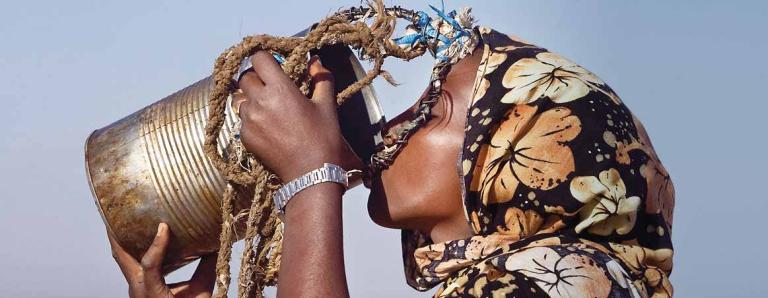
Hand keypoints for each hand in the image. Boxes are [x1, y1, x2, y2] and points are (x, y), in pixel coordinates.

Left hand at [108, 223, 216, 297]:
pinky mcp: (138, 287)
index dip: (157, 245)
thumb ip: (206, 272)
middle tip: (120, 211)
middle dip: (117, 233)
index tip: (164, 226)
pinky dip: (131, 248)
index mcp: (152, 293)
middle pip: (120, 256)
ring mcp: (135, 288)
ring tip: (125, 218)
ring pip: (121, 260)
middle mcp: (138, 289)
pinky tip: (139, 237)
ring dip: (121, 239)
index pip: (149, 266)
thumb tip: (216, 247)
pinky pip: (130, 264)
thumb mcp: (200, 294)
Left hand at [236, 52, 357, 180]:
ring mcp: (249, 120)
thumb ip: (321, 78)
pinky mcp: (245, 137)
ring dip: (252, 99)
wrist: (311, 173)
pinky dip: (251, 120)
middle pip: (245, 77)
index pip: (258, 59)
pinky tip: (268, 128)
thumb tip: (315, 60)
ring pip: (241, 99)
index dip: (265, 60)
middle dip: (257, 79)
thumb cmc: (323, 138)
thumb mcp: (326, 105)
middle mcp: (260, 101)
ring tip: (269, 110)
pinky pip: (242, 120)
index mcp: (280, 89)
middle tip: (271, 88)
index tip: (273, 66)